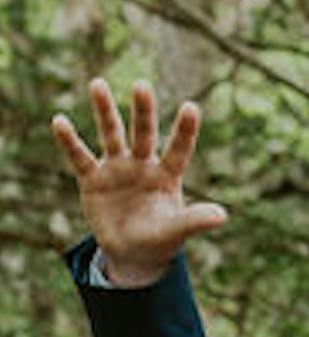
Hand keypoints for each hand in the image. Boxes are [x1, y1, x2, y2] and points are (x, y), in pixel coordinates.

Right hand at [49, 79, 226, 285]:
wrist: (132, 252)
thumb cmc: (160, 239)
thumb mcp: (176, 231)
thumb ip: (194, 220)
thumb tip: (222, 216)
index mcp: (167, 176)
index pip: (178, 150)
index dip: (185, 130)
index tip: (192, 107)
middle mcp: (142, 165)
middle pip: (144, 133)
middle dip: (143, 111)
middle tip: (142, 85)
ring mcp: (117, 168)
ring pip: (111, 134)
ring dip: (105, 111)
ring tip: (98, 84)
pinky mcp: (92, 178)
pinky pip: (79, 156)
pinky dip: (69, 141)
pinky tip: (59, 121)